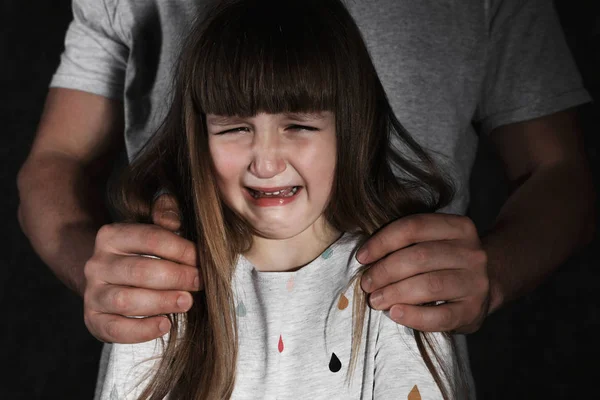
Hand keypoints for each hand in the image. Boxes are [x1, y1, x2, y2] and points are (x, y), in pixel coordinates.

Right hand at [83, 194, 199, 342]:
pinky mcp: (94, 320)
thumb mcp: (155, 230)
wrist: (112, 279)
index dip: (182, 250)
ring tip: (187, 302)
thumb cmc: (144, 254)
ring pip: (126, 300)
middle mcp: (97, 263)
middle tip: (199, 282)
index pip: (151, 238)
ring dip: (162, 302)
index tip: (203, 260)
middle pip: (140, 270)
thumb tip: (173, 220)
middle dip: (176, 277)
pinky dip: (142, 330)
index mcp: (112, 235)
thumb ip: (166, 215)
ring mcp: (93, 293)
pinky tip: (165, 324)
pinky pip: (116, 329)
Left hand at [358, 213, 488, 333]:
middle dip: (385, 271)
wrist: (485, 286)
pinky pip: (441, 316)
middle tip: (367, 284)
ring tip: (376, 300)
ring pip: (429, 285)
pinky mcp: (474, 311)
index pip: (414, 227)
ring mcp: (476, 282)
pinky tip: (395, 313)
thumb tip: (366, 257)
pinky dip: (414, 316)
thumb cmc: (446, 262)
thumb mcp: (434, 242)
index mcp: (459, 227)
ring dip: (395, 293)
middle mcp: (472, 252)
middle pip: (419, 256)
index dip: (382, 241)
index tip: (362, 257)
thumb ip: (407, 243)